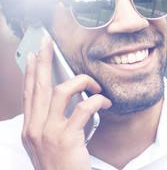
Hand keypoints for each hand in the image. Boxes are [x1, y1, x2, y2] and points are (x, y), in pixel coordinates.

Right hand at [21, 36, 111, 169]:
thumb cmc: (63, 166)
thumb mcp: (50, 143)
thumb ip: (53, 122)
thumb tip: (68, 98)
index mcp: (30, 129)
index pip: (29, 94)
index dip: (31, 72)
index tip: (35, 55)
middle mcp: (34, 129)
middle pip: (39, 86)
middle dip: (44, 61)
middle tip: (47, 42)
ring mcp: (48, 133)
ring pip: (61, 91)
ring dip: (81, 83)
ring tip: (96, 86)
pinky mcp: (65, 138)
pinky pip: (83, 108)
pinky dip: (96, 101)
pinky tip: (104, 102)